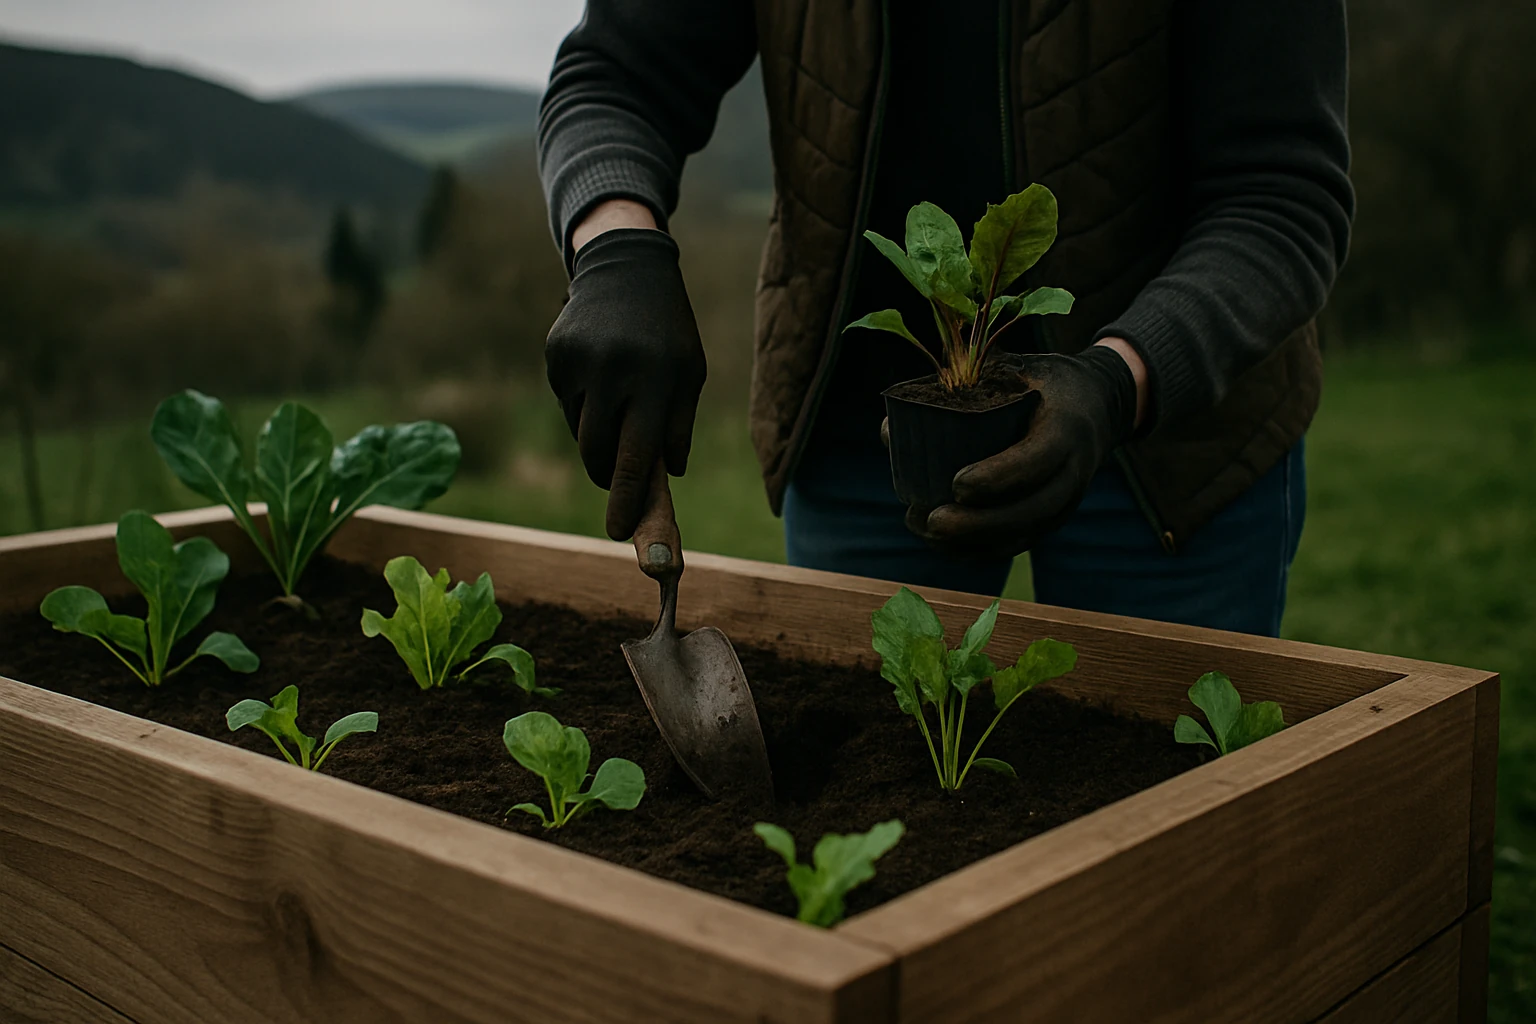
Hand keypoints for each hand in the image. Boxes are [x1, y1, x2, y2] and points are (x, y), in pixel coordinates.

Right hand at [545, 226, 705, 540]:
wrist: (625, 268)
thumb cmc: (668, 332)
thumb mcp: (690, 374)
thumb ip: (679, 428)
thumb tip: (667, 478)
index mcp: (657, 379)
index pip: (638, 456)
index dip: (628, 500)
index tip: (619, 534)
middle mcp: (614, 371)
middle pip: (599, 454)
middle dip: (610, 475)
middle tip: (620, 479)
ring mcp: (578, 363)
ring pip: (581, 432)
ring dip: (599, 437)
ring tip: (619, 404)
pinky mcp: (555, 357)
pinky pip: (567, 406)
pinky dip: (584, 406)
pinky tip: (600, 374)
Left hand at [907, 344, 1140, 556]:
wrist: (1097, 403)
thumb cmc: (1039, 380)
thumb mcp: (1009, 369)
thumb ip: (956, 392)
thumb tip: (888, 431)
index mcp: (1067, 427)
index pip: (1038, 460)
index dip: (1000, 477)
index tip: (957, 484)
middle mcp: (1075, 469)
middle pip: (1033, 510)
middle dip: (980, 523)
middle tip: (932, 520)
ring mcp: (1068, 499)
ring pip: (1025, 534)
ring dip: (974, 542)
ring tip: (925, 531)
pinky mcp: (1055, 517)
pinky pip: (1021, 542)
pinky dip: (982, 550)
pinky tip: (943, 545)